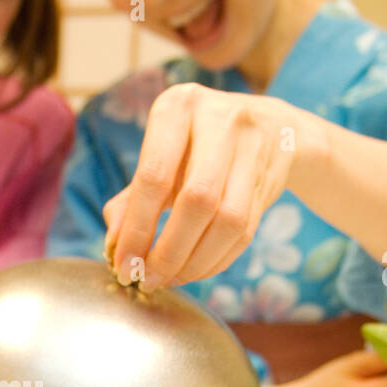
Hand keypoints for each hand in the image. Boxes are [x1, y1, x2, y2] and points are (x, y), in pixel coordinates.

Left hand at [104, 84, 306, 288]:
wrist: (272, 127)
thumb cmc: (196, 146)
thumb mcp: (159, 157)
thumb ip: (130, 199)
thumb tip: (114, 245)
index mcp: (178, 107)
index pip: (154, 178)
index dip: (137, 229)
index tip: (124, 265)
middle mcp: (220, 120)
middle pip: (197, 201)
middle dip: (168, 252)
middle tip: (149, 278)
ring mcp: (252, 147)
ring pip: (227, 221)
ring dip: (195, 262)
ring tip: (171, 279)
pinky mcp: (271, 177)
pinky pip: (245, 233)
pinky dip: (216, 261)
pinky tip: (195, 270)